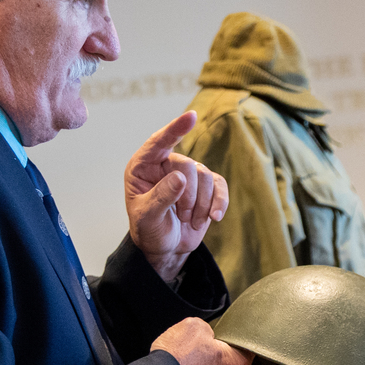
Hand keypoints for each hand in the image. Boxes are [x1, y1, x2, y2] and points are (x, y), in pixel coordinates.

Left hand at [126, 111, 228, 282]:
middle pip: (188, 165)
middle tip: (183, 215)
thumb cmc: (149, 230)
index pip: (159, 142)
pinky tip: (214, 218)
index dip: (175, 129)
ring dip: (201, 204)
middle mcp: (166, 165)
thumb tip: (181, 178)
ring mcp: (189, 174)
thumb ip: (161, 197)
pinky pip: (221, 187)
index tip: (191, 117)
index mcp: (144, 166)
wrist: (166, 247)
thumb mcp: (147, 217)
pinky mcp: (207, 187)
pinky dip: (219, 203)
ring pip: (206, 177)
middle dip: (189, 195)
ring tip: (190, 220)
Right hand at [152, 317, 250, 364]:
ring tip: (189, 364)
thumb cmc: (179, 357)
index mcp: (239, 364)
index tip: (220, 336)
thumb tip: (206, 335)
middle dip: (217, 357)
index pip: (245, 348)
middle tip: (200, 349)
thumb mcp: (194, 326)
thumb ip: (208, 328)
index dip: (231, 339)